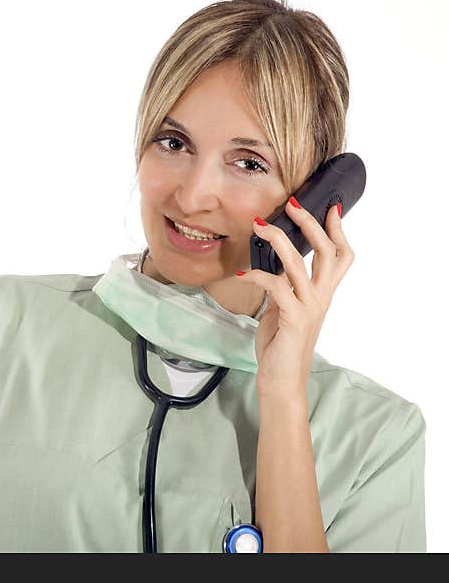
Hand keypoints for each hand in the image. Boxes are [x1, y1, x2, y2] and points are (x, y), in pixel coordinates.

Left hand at [237, 198, 353, 395]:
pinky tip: (241, 274)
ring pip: (299, 263)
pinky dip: (256, 275)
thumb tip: (271, 266)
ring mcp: (309, 307)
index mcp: (322, 293)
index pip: (341, 256)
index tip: (331, 206)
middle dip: (310, 223)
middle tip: (292, 203)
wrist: (280, 379)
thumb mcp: (284, 309)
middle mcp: (321, 297)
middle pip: (327, 251)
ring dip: (278, 240)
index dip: (338, 230)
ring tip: (259, 225)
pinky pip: (274, 286)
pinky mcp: (292, 318)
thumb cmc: (280, 344)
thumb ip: (284, 288)